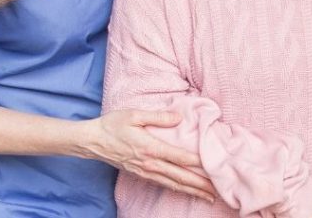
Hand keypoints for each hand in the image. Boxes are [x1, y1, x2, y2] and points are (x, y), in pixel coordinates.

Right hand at [84, 109, 217, 202]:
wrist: (92, 141)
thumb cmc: (112, 125)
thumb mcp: (133, 115)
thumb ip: (157, 116)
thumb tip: (178, 118)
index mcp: (150, 148)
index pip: (180, 158)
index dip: (199, 163)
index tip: (215, 167)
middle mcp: (150, 163)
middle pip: (180, 177)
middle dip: (201, 184)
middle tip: (219, 190)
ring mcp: (145, 171)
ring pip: (173, 184)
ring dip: (192, 190)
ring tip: (209, 196)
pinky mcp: (141, 174)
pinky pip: (164, 184)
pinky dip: (178, 189)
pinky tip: (188, 191)